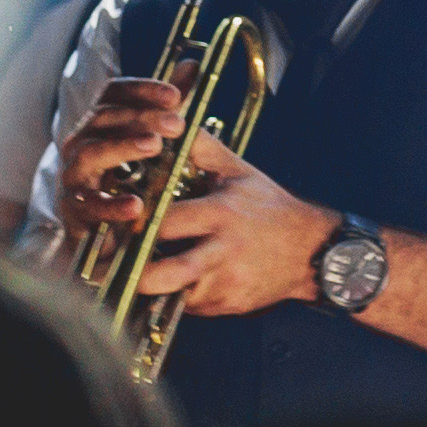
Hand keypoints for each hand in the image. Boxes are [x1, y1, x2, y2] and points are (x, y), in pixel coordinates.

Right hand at [55, 72, 188, 235]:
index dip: (141, 89)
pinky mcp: (75, 213)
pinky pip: (89, 206)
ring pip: (89, 154)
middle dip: (140, 117)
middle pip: (103, 119)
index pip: (112, 94)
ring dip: (122, 148)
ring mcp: (74, 178)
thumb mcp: (154, 142)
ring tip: (155, 146)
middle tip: (178, 123)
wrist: (113, 237)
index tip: (176, 95)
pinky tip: (137, 205)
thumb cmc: (132, 181)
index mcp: (99, 125)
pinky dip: (111, 204)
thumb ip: (169, 106)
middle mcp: (80, 145)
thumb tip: (192, 64)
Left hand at [131, 128, 333, 320]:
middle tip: (115, 264)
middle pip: (165, 272)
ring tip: (140, 275)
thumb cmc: (270, 207)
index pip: (164, 222)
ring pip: (175, 294)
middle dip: (135, 273)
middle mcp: (222, 250)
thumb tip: (172, 121)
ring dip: (155, 288)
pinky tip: (178, 281)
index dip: (136, 225)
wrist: (311, 249)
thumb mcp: (238, 171)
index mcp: (220, 213)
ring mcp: (226, 281)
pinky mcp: (230, 304)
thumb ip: (202, 147)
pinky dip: (179, 296)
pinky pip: (192, 306)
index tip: (121, 225)